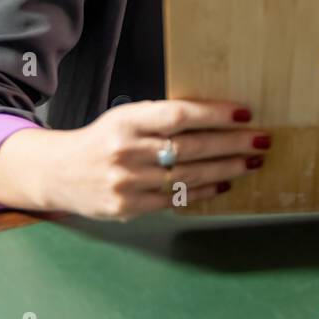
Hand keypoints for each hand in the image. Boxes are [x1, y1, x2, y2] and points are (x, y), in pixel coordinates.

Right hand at [0, 100, 270, 220]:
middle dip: (231, 144)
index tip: (244, 112)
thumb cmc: (102, 139)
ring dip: (225, 168)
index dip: (213, 113)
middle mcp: (126, 150)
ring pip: (187, 175)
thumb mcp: (126, 118)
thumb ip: (161, 118)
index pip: (177, 115)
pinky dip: (204, 190)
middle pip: (189, 147)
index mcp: (126, 120)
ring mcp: (127, 182)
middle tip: (261, 140)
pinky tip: (225, 183)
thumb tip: (215, 116)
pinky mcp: (128, 207)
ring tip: (252, 162)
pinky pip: (174, 199)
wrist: (57, 172)